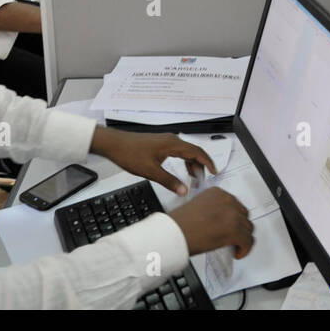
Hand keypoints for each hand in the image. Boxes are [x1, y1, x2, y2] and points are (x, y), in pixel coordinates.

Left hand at [90, 128, 215, 196]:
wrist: (114, 144)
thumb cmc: (130, 154)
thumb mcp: (151, 171)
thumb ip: (169, 181)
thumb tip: (184, 190)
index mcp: (173, 144)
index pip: (197, 152)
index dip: (208, 162)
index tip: (215, 171)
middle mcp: (172, 140)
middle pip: (194, 151)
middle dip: (201, 165)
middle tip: (204, 180)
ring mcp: (166, 141)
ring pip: (186, 151)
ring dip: (192, 164)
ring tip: (194, 178)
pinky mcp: (160, 144)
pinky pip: (178, 151)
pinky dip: (184, 161)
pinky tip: (181, 171)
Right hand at [170, 188, 254, 257]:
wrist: (174, 234)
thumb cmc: (180, 224)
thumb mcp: (199, 207)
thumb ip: (214, 209)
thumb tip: (223, 222)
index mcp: (217, 193)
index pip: (235, 204)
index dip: (234, 218)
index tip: (231, 226)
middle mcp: (227, 200)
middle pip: (244, 215)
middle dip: (240, 227)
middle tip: (233, 237)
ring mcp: (232, 214)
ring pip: (248, 228)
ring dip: (243, 238)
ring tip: (234, 245)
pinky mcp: (234, 230)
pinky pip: (248, 241)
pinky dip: (245, 249)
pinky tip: (237, 252)